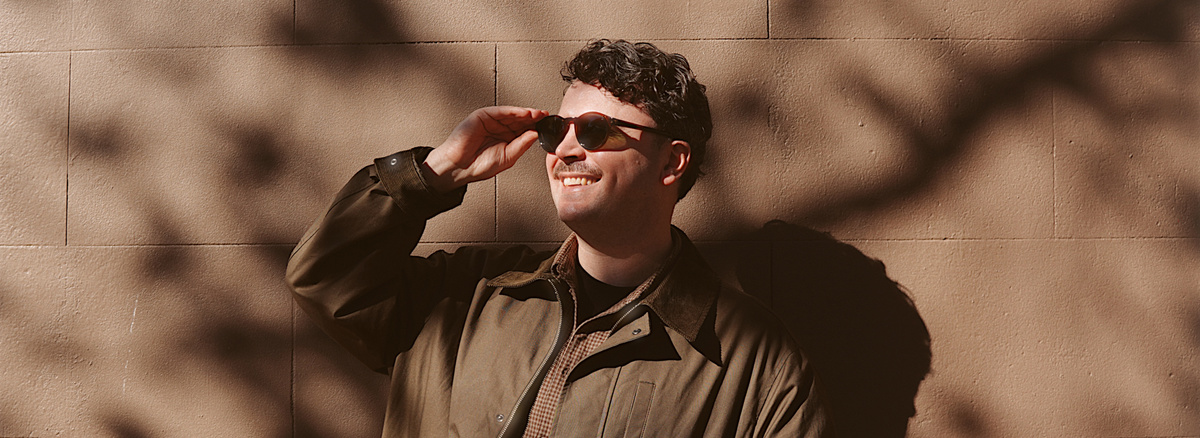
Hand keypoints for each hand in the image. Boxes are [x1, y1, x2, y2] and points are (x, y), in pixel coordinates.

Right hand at [423, 106, 548, 191]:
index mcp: (507, 139)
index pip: (525, 130)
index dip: (537, 126)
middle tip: (547, 117)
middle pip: (521, 120)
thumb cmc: (479, 165)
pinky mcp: (482, 116)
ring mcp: (491, 121)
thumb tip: (536, 134)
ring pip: (512, 114)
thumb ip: (522, 145)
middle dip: (535, 118)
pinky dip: (513, 111)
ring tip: (538, 114)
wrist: (459, 167)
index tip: (550, 126)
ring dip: (526, 113)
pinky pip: (500, 111)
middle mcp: (500, 128)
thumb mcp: (508, 157)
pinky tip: (524, 113)